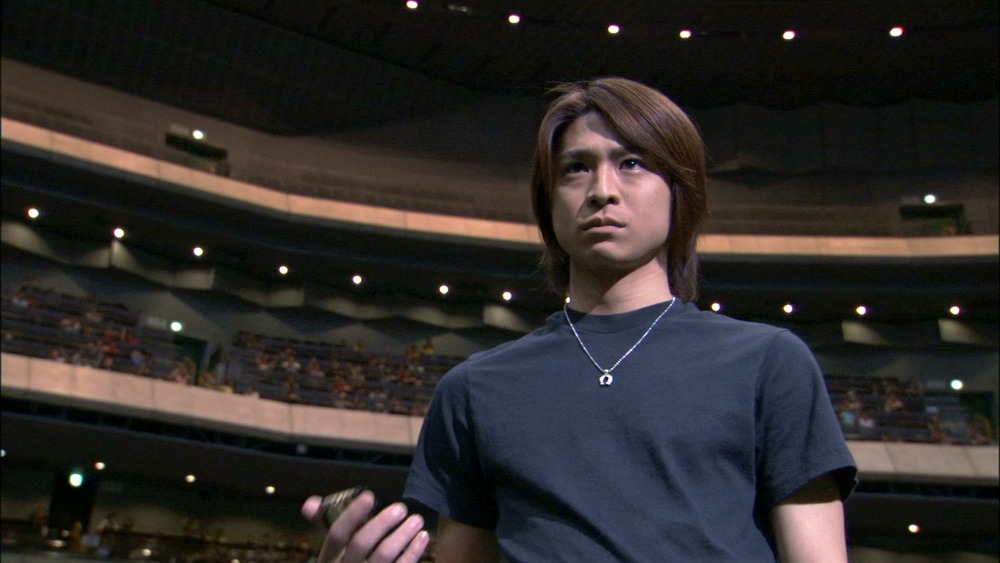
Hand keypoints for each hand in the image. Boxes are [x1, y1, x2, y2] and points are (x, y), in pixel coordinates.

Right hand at [302, 491, 429, 562]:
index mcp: (329, 558)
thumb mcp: (333, 551)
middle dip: (382, 522)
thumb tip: (311, 504)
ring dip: (402, 535)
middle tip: (401, 508)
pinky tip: (422, 538)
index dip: (352, 514)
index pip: (336, 533)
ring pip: (384, 555)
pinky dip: (413, 552)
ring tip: (417, 520)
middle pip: (361, 543)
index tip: (369, 496)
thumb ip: (325, 524)